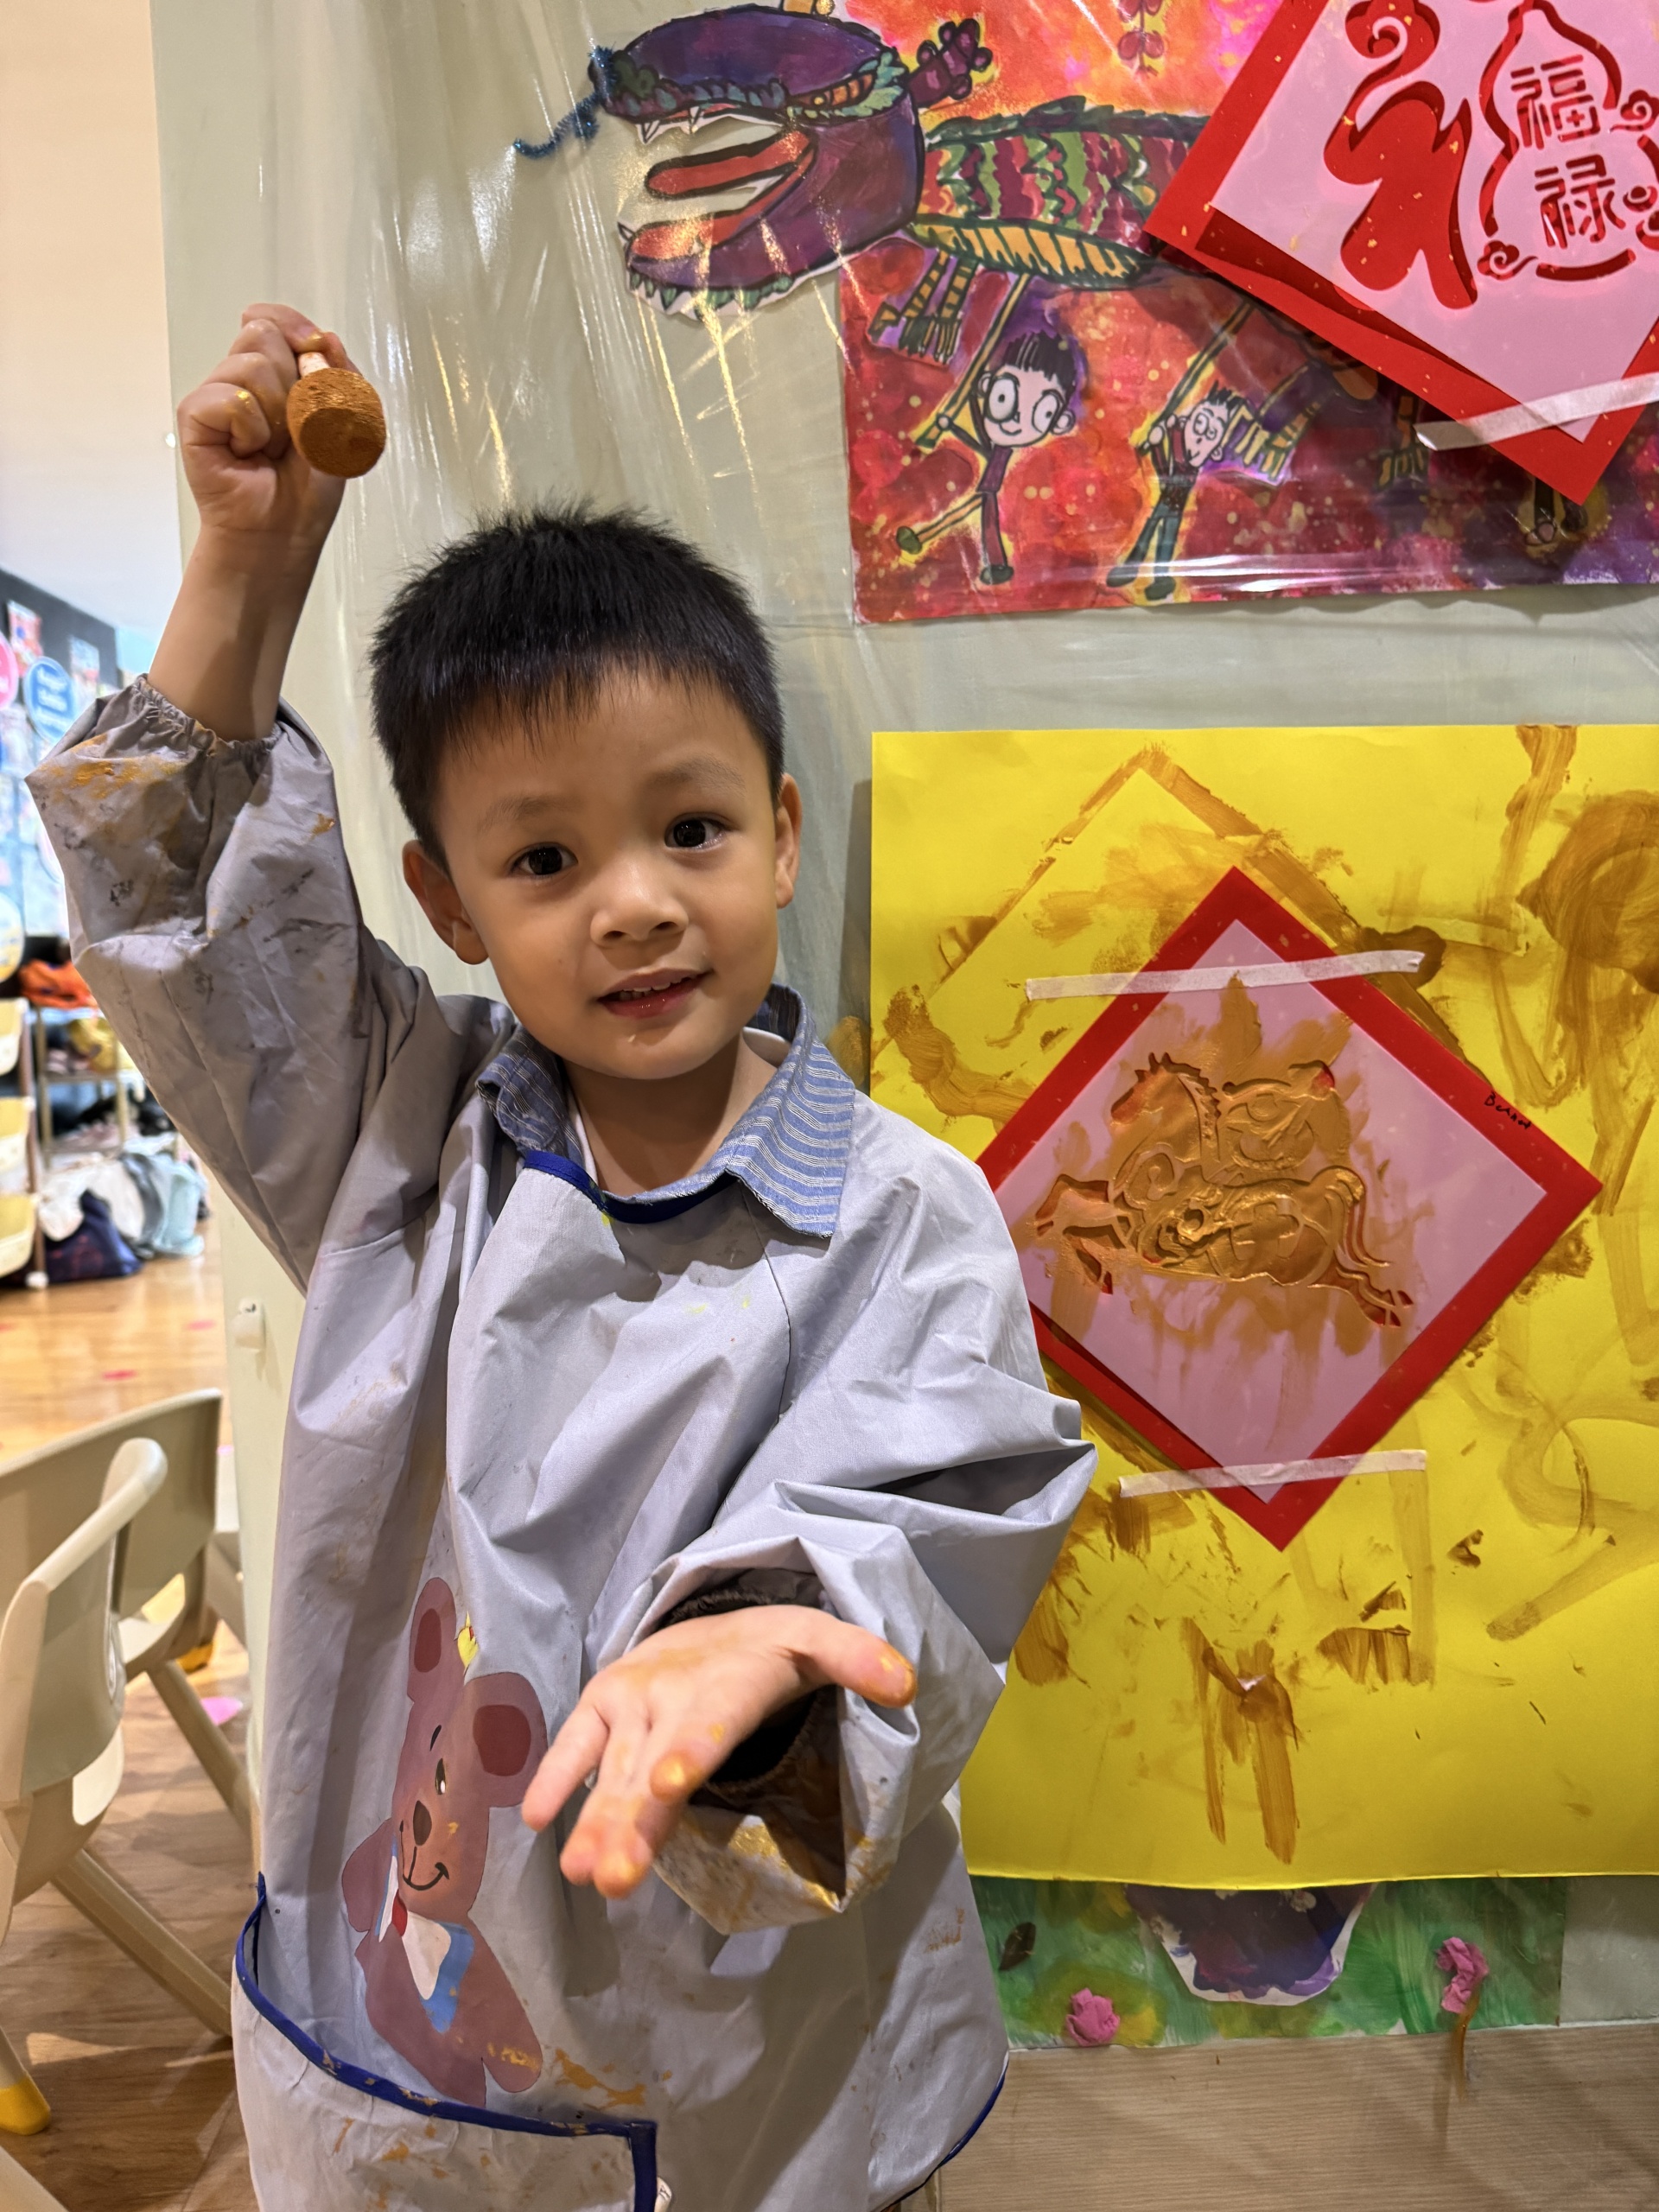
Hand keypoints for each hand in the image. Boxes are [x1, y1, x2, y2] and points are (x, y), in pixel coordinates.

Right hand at [151, 303, 359, 737]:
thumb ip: (339, 380)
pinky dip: (252, 428)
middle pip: (264, 335)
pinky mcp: (195, 416)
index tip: (317, 348)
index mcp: (274, 374)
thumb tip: (322, 341)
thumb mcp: (342, 428)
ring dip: (278, 414)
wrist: (282, 534)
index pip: (273, 320)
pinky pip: (231, 398)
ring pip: (252, 365)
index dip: (295, 327)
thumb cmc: (306, 489)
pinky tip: (248, 453)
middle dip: (295, 385)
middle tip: (292, 431)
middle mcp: (240, 378)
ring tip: (271, 447)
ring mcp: (216, 396)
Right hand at [523, 1603, 915, 1898]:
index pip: (709, 1725)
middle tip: (614, 1878)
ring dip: (594, 1821)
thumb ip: (857, 1659)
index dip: (689, 1755)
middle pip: (652, 1767)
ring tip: (580, 1873)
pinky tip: (535, 1820)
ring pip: (613, 1770)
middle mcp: (670, 1693)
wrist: (705, 1618)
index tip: (669, 1786)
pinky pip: (574, 1743)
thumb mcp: (817, 1641)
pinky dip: (556, 1776)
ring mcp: (629, 1700)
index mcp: (725, 1685)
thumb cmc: (767, 1649)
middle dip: (631, 1821)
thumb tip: (907, 1684)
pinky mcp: (599, 1706)